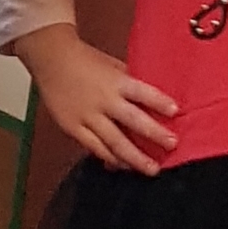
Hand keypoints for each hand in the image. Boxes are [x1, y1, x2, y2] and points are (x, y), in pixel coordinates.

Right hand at [17, 24, 177, 174]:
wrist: (51, 59)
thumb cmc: (86, 60)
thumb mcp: (113, 65)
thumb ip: (130, 84)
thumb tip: (152, 101)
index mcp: (115, 81)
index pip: (142, 92)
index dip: (159, 102)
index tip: (176, 112)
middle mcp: (103, 100)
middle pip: (132, 121)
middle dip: (154, 134)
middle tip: (171, 145)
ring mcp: (87, 116)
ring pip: (113, 142)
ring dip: (134, 157)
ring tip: (151, 169)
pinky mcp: (73, 128)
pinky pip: (94, 147)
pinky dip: (110, 158)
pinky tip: (122, 166)